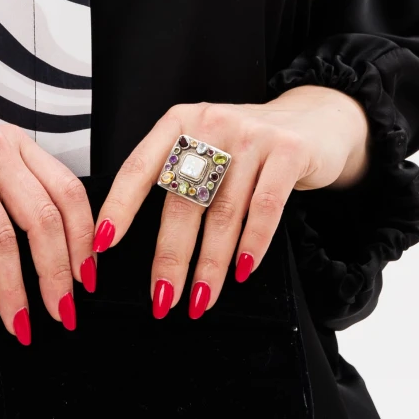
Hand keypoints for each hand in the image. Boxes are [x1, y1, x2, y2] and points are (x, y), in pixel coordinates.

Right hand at [0, 125, 93, 339]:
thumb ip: (13, 208)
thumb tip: (53, 262)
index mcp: (15, 145)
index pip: (68, 192)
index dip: (83, 239)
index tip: (86, 277)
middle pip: (45, 218)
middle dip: (57, 273)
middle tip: (61, 309)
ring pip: (6, 240)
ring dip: (15, 290)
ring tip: (19, 321)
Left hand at [92, 87, 370, 317]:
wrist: (316, 119)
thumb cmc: (249, 145)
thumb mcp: (207, 145)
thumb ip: (178, 175)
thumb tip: (138, 241)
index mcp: (179, 122)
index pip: (139, 168)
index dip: (119, 208)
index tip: (102, 245)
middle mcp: (211, 124)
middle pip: (182, 201)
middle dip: (170, 257)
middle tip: (161, 299)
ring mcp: (252, 136)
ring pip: (224, 213)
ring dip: (210, 264)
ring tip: (200, 299)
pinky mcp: (289, 151)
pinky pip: (265, 208)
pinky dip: (253, 245)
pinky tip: (243, 271)